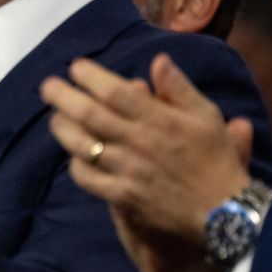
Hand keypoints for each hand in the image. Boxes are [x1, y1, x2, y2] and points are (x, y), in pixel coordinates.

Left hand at [40, 54, 251, 271]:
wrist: (224, 213)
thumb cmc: (215, 160)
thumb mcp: (206, 117)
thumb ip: (179, 88)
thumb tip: (158, 59)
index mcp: (159, 120)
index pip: (116, 92)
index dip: (91, 77)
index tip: (74, 67)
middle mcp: (138, 142)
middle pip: (90, 115)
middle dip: (63, 97)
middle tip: (46, 86)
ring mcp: (127, 171)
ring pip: (83, 145)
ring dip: (63, 129)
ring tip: (54, 117)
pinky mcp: (122, 197)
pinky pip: (88, 179)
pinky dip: (75, 165)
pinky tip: (73, 155)